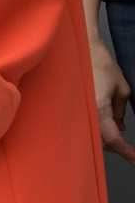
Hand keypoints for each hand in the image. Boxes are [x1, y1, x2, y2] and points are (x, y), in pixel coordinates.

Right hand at [88, 36, 134, 163]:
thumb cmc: (100, 64)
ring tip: (119, 140)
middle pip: (102, 142)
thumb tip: (120, 127)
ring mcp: (78, 110)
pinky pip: (86, 126)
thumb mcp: (122, 88)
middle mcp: (86, 113)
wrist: (79, 49)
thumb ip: (122, 110)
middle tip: (131, 151)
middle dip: (117, 148)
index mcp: (100, 109)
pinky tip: (104, 128)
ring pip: (92, 136)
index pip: (115, 140)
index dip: (127, 153)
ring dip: (106, 141)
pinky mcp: (74, 107)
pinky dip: (96, 131)